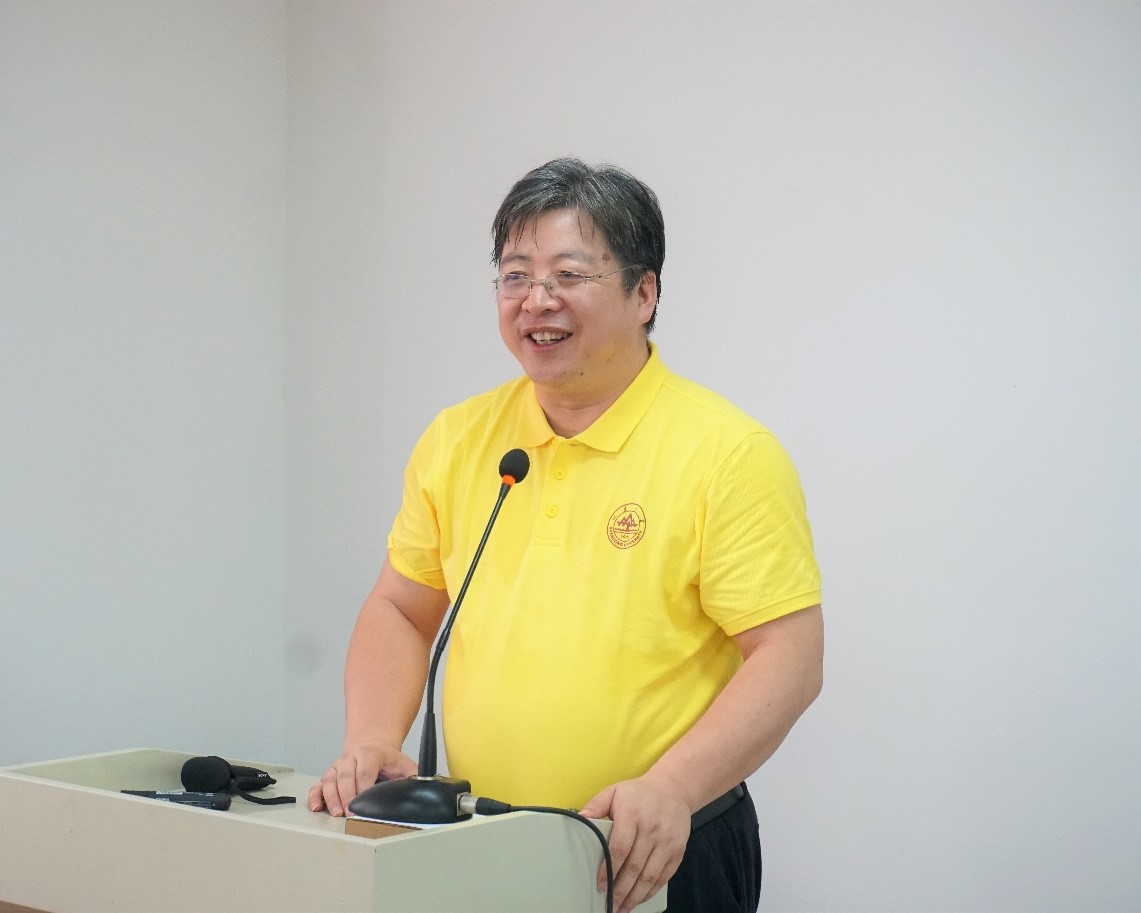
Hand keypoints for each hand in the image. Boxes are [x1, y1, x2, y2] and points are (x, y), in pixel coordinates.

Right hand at [307, 741, 416, 816]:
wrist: (372, 745)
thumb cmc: (388, 760)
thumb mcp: (404, 765)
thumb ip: (414, 777)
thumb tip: (425, 789)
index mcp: (370, 754)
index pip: (364, 771)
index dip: (363, 788)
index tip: (364, 804)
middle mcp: (350, 759)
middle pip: (345, 777)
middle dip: (346, 797)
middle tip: (349, 814)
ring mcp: (337, 767)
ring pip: (329, 781)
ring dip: (331, 798)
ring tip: (335, 813)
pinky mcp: (328, 775)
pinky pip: (317, 785)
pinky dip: (314, 796)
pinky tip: (316, 808)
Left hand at [579, 776, 691, 912]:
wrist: (673, 789)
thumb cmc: (638, 793)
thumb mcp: (614, 791)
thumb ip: (596, 805)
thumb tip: (580, 819)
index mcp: (632, 814)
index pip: (619, 848)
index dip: (609, 869)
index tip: (600, 884)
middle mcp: (651, 828)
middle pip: (634, 866)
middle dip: (620, 889)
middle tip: (610, 904)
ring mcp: (666, 841)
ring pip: (649, 875)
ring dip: (635, 896)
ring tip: (623, 908)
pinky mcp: (677, 850)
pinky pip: (664, 876)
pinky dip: (651, 890)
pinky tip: (640, 898)